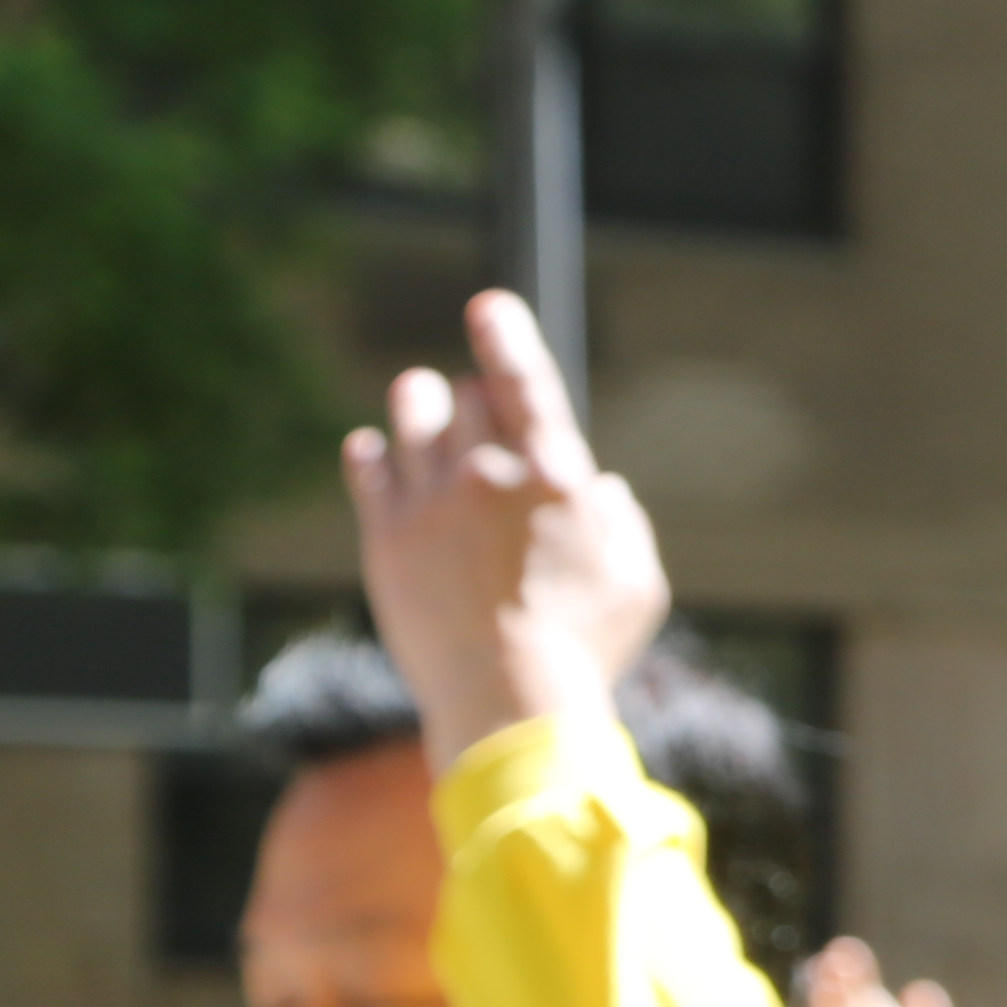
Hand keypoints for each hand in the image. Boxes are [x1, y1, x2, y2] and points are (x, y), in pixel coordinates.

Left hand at [341, 293, 668, 768]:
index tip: (488, 304)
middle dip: (472, 397)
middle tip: (476, 416)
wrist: (509, 701)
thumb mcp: (639, 583)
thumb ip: (623, 524)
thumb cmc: (587, 648)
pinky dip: (375, 452)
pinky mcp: (386, 535)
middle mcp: (488, 474)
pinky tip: (382, 456)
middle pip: (466, 393)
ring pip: (412, 410)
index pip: (525, 382)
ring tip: (426, 418)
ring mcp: (430, 501)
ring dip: (422, 405)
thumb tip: (602, 492)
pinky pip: (367, 461)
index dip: (507, 335)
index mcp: (557, 478)